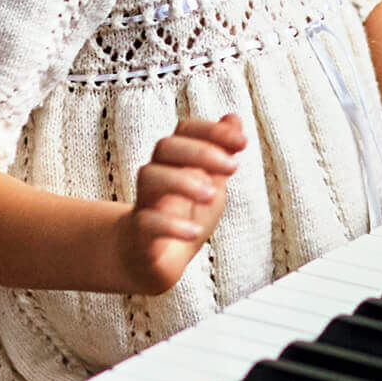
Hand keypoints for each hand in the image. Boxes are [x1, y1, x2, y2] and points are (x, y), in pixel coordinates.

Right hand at [112, 115, 246, 294]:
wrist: (153, 261)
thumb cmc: (183, 217)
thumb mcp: (210, 184)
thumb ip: (221, 155)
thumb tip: (234, 118)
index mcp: (175, 162)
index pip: (184, 130)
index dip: (211, 130)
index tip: (243, 142)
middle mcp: (157, 176)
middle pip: (165, 147)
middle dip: (200, 151)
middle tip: (232, 167)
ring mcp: (145, 203)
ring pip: (150, 176)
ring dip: (183, 182)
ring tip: (210, 196)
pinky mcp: (139, 233)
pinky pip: (146, 222)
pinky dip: (170, 225)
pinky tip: (195, 232)